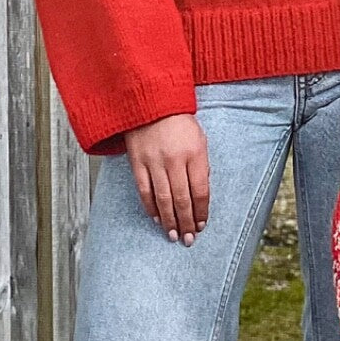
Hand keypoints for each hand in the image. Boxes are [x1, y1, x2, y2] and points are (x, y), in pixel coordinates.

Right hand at [125, 115, 209, 245]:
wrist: (150, 102)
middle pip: (182, 200)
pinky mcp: (137, 163)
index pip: (200, 191)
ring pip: (163, 200)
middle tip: (189, 239)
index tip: (202, 225)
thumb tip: (201, 193)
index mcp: (195, 153)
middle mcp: (175, 160)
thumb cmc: (178, 120)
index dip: (201, 212)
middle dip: (187, 223)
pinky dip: (151, 208)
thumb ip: (201, 165)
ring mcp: (154, 162)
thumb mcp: (199, 139)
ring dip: (169, 221)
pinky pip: (144, 191)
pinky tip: (156, 218)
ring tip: (173, 235)